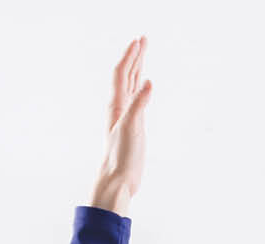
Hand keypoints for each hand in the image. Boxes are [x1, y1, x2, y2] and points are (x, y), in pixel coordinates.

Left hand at [91, 37, 152, 213]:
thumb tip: (149, 82)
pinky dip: (141, 90)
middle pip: (127, 76)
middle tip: (143, 40)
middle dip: (135, 57)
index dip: (130, 56)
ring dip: (137, 70)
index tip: (139, 40)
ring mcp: (127, 118)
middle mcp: (120, 109)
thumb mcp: (131, 128)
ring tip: (143, 56)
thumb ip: (139, 104)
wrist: (116, 182)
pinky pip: (137, 102)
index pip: (122, 74)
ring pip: (132, 88)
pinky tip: (144, 87)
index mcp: (116, 106)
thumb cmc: (120, 158)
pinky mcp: (133, 129)